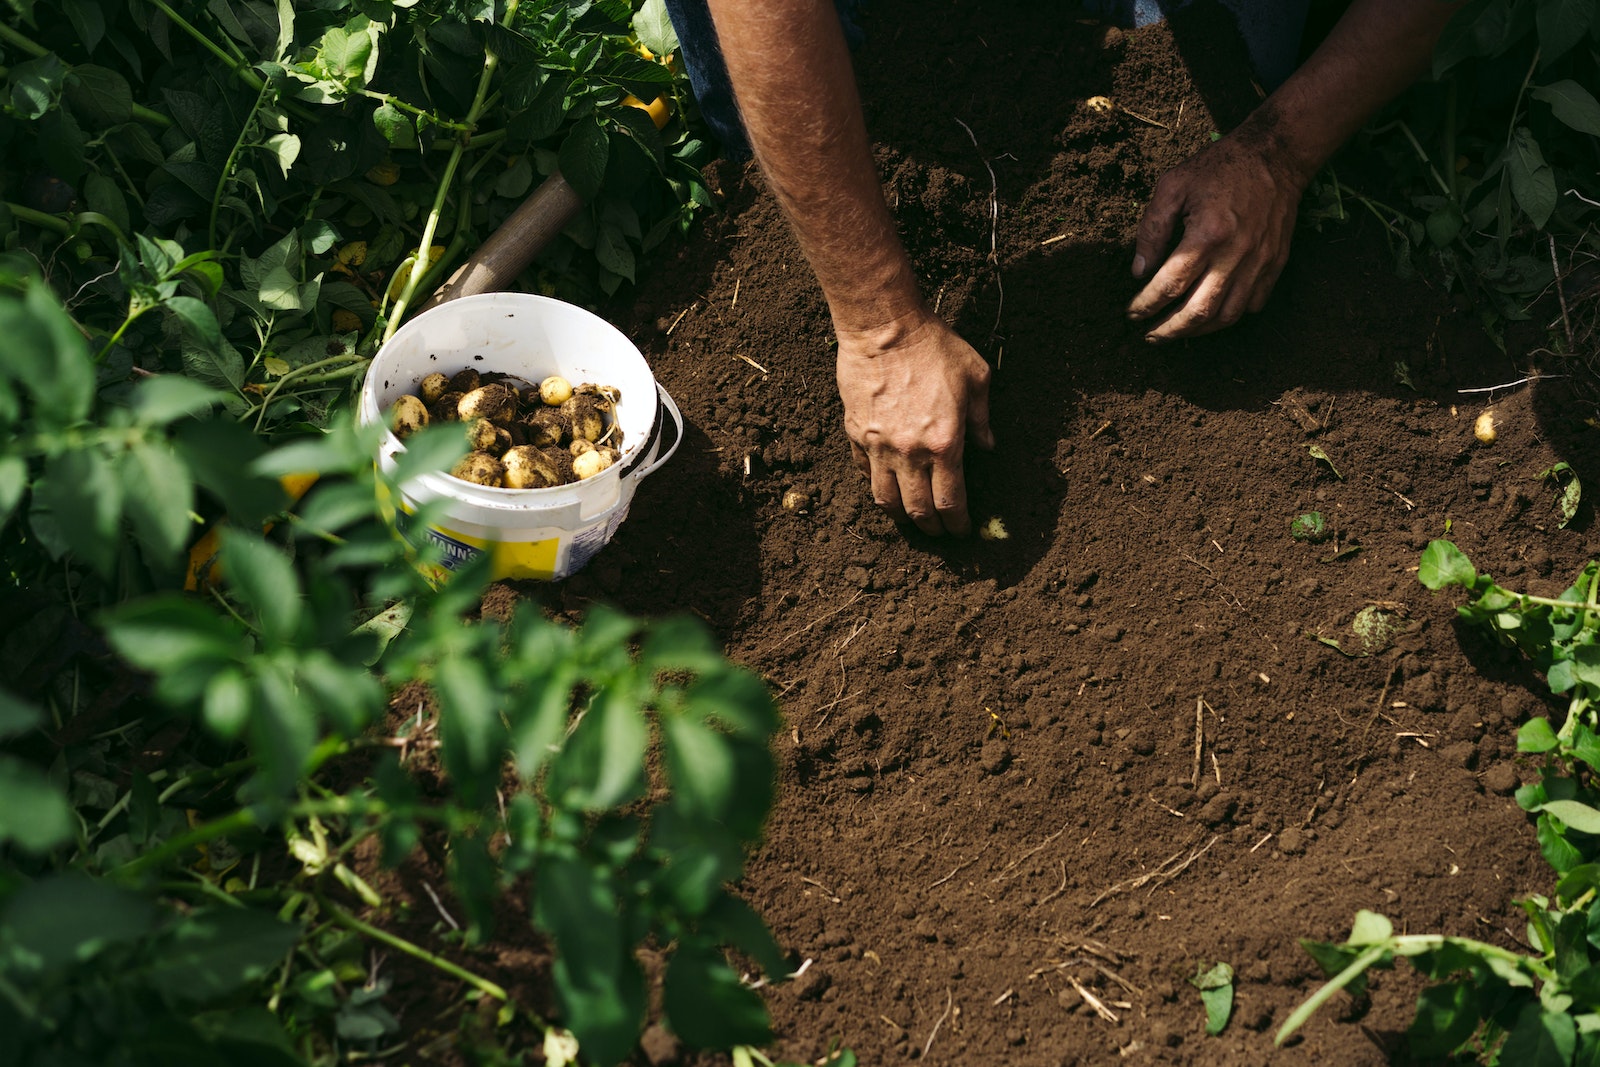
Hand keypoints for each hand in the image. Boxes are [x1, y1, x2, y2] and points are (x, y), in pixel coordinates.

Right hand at [836, 311, 993, 535]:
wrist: (883, 326)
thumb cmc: (933, 346)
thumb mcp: (976, 377)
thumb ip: (982, 418)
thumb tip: (988, 446)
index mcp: (945, 444)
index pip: (950, 501)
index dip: (957, 524)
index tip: (962, 530)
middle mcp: (910, 453)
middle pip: (917, 510)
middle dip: (930, 528)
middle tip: (938, 531)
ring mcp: (878, 446)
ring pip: (885, 499)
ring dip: (899, 515)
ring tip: (909, 518)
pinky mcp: (856, 434)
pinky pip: (864, 471)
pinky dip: (876, 483)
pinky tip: (885, 482)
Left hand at [1127, 122, 1311, 340]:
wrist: (1276, 155)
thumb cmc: (1219, 167)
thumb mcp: (1172, 186)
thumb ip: (1152, 229)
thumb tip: (1139, 272)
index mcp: (1207, 234)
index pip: (1170, 284)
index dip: (1147, 304)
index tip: (1132, 313)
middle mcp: (1236, 254)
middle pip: (1198, 310)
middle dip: (1169, 330)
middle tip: (1150, 336)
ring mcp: (1260, 262)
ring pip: (1227, 315)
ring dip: (1198, 330)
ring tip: (1176, 331)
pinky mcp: (1275, 263)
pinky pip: (1252, 304)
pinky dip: (1228, 316)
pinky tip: (1209, 315)